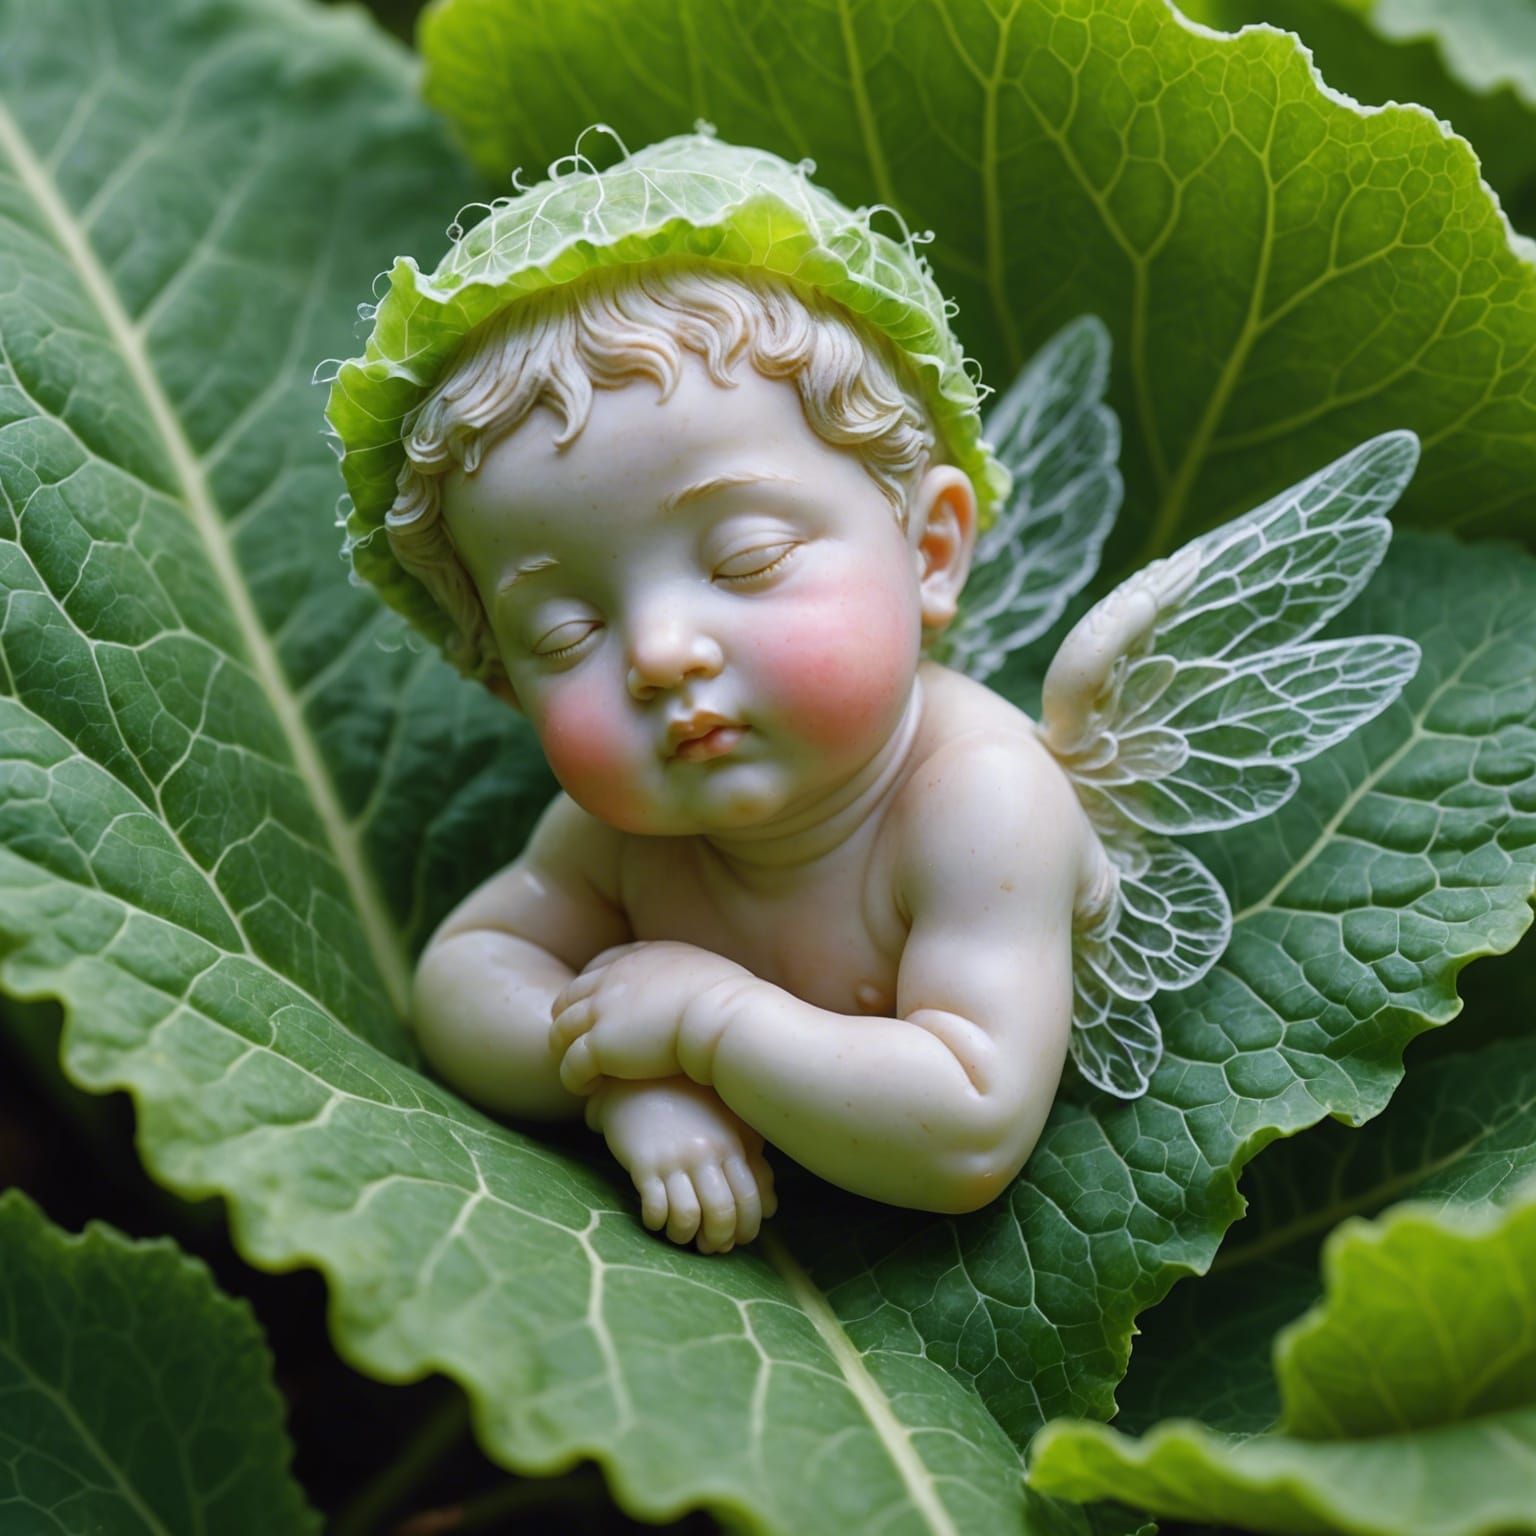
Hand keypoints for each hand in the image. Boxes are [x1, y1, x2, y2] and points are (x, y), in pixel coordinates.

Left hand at [549, 940, 751, 1092]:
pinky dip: (573, 1078)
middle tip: (581, 1044)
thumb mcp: (706, 973)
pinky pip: (569, 1065)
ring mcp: (602, 1011)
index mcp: (643, 958)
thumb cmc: (730, 1004)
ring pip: (560, 1030)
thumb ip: (689, 978)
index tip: (600, 1010)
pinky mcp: (599, 1046)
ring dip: (565, 1050)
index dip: (594, 990)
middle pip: (571, 996)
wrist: (723, 1020)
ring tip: (581, 1071)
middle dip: (571, 1019)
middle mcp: (614, 978)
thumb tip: (704, 990)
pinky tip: (588, 1089)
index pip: (602, 966)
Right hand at [592, 1078, 776, 1251]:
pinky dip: (657, 1223)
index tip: (738, 1239)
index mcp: (731, 1144)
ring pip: (687, 1217)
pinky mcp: (643, 1163)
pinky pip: (654, 1208)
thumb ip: (753, 1164)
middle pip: (721, 1213)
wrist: (640, 1083)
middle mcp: (705, 1153)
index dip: (747, 1228)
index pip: (749, 1198)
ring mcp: (673, 1159)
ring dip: (685, 1236)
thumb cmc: (691, 1109)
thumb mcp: (729, 1128)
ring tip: (681, 1233)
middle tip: (710, 1245)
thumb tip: (770, 1209)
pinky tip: (657, 1218)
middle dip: (718, 1240)